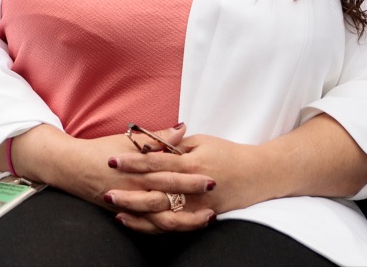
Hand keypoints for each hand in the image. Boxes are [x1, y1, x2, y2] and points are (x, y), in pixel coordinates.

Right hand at [15, 128, 213, 233]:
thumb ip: (157, 138)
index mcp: (139, 170)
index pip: (170, 175)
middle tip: (215, 200)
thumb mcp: (128, 140)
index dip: (192, 178)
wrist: (72, 167)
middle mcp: (136, 190)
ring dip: (186, 222)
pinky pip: (150, 227)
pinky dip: (167, 228)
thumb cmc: (101, 151)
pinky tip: (182, 226)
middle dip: (194, 201)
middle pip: (170, 200)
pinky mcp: (126, 214)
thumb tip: (182, 128)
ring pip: (162, 220)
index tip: (211, 178)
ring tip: (205, 219)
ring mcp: (131, 205)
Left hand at [108, 132, 271, 221]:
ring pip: (163, 213)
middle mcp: (193, 186)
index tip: (112, 160)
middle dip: (129, 192)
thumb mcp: (202, 142)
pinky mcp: (202, 216)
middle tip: (106, 191)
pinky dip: (155, 225)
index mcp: (191, 162)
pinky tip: (138, 222)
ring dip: (139, 213)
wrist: (259, 175)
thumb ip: (176, 144)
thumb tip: (152, 143)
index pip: (156, 161)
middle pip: (155, 190)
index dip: (133, 161)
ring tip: (116, 211)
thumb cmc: (228, 153)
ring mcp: (198, 204)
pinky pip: (175, 225)